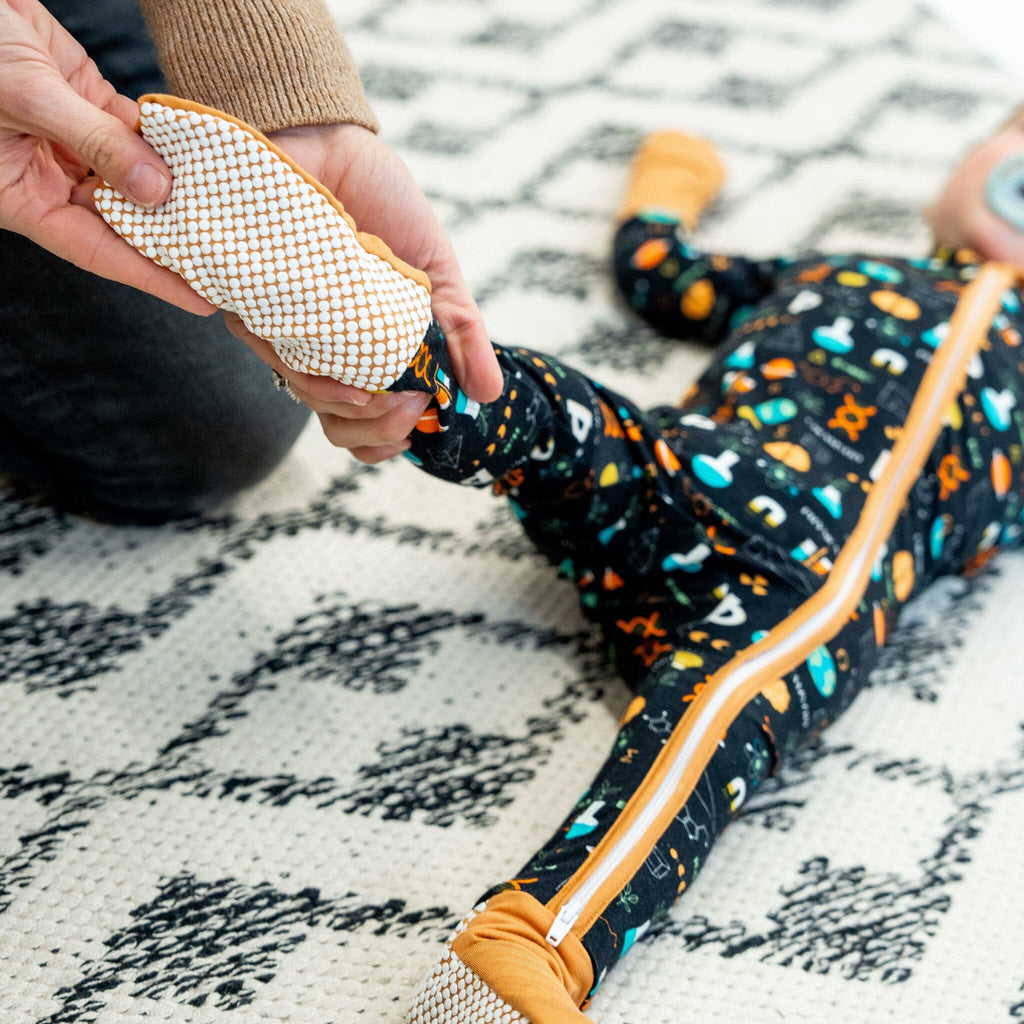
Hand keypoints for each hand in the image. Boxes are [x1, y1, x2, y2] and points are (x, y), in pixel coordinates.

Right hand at [0, 0, 212, 312]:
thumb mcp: (29, 97)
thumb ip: (95, 141)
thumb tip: (157, 190)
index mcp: (22, 197)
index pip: (98, 251)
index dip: (152, 278)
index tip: (202, 299)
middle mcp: (49, 177)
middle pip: (124, 222)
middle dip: (173, 239)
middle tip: (229, 259)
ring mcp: (71, 141)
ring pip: (135, 178)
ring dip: (177, 189)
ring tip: (227, 213)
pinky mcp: (87, 103)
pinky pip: (137, 132)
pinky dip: (168, 142)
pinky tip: (204, 156)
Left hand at [226, 121, 501, 459]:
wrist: (332, 140)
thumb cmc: (383, 205)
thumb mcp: (438, 274)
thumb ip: (462, 334)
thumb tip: (490, 395)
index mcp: (365, 349)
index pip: (368, 419)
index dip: (388, 440)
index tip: (420, 429)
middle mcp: (323, 348)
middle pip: (337, 423)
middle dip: (377, 431)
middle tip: (414, 410)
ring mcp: (286, 328)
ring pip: (307, 396)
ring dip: (352, 408)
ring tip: (391, 394)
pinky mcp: (251, 301)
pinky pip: (274, 351)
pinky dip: (313, 368)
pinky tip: (348, 362)